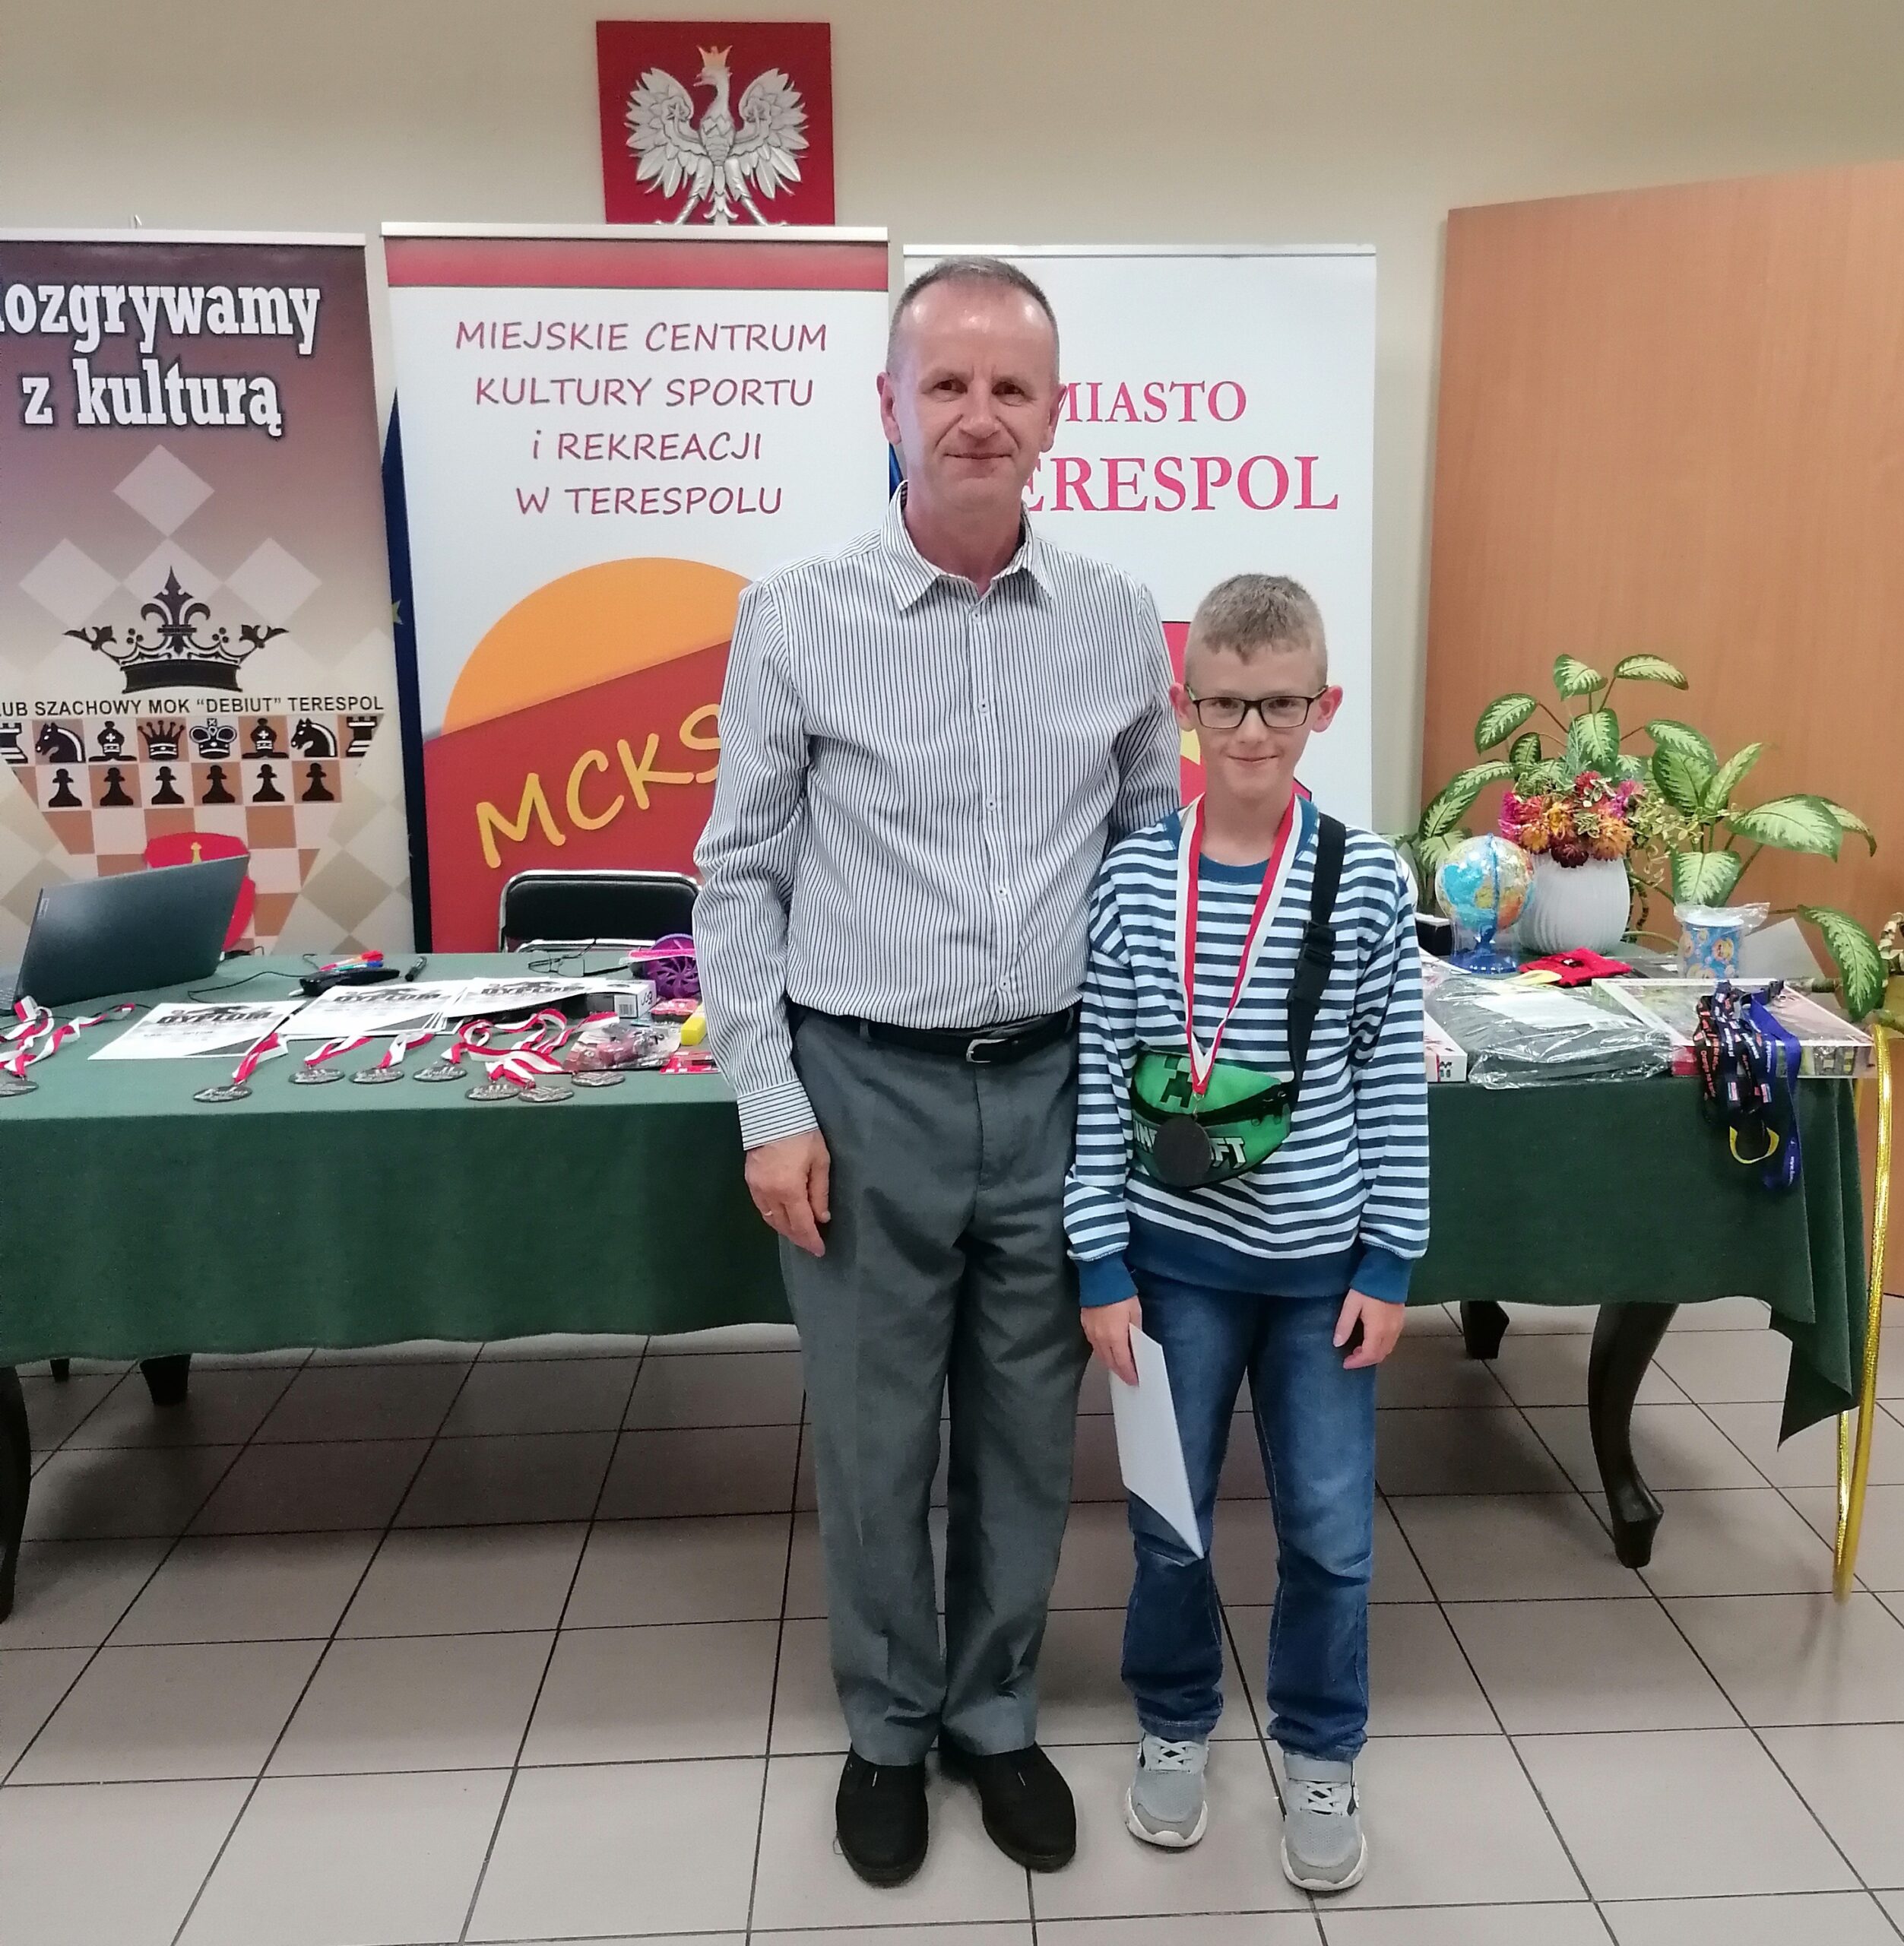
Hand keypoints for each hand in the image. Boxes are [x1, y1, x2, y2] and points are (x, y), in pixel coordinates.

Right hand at [745, 1130, 831, 1256]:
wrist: (772, 1110)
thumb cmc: (802, 1133)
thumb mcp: (820, 1161)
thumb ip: (820, 1193)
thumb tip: (822, 1217)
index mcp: (788, 1190)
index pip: (801, 1224)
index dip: (810, 1240)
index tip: (820, 1251)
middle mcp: (768, 1194)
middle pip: (783, 1225)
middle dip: (798, 1237)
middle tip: (811, 1243)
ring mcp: (755, 1187)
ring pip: (770, 1218)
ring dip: (784, 1228)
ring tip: (798, 1233)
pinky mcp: (749, 1179)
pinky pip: (761, 1206)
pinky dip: (772, 1216)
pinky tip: (781, 1216)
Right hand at [1082, 1296, 1142, 1386]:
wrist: (1100, 1277)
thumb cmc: (1121, 1294)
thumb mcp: (1135, 1313)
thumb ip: (1135, 1331)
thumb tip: (1135, 1345)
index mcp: (1115, 1337)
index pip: (1122, 1362)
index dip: (1128, 1373)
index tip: (1134, 1380)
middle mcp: (1101, 1339)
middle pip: (1109, 1362)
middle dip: (1119, 1371)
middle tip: (1127, 1377)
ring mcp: (1091, 1332)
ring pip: (1100, 1355)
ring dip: (1109, 1362)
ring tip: (1117, 1366)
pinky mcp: (1084, 1324)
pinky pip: (1093, 1345)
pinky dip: (1101, 1351)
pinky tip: (1106, 1351)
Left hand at [1335, 1289, 1405, 1368]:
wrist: (1389, 1271)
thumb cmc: (1367, 1287)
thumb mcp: (1351, 1305)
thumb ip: (1344, 1325)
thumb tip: (1337, 1343)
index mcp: (1377, 1331)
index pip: (1369, 1355)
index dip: (1357, 1362)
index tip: (1345, 1363)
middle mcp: (1390, 1332)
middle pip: (1380, 1355)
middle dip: (1365, 1360)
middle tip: (1350, 1357)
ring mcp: (1398, 1327)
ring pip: (1387, 1349)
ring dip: (1373, 1354)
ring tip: (1358, 1349)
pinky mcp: (1401, 1320)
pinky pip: (1392, 1341)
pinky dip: (1381, 1346)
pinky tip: (1371, 1339)